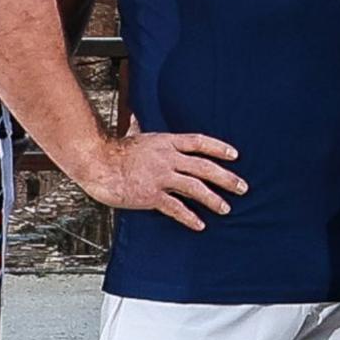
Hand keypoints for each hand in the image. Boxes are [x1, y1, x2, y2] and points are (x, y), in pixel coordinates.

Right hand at [78, 132, 243, 230]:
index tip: (235, 155)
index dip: (219, 148)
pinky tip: (200, 224)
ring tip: (226, 208)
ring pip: (195, 188)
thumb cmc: (113, 150)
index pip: (199, 142)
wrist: (97, 164)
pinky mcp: (151, 196)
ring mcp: (160, 177)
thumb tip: (134, 115)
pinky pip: (176, 208)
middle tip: (242, 187)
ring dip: (213, 199)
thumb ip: (138, 126)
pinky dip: (189, 217)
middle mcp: (167, 158)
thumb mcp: (132, 134)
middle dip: (226, 178)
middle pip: (204, 167)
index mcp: (166, 141)